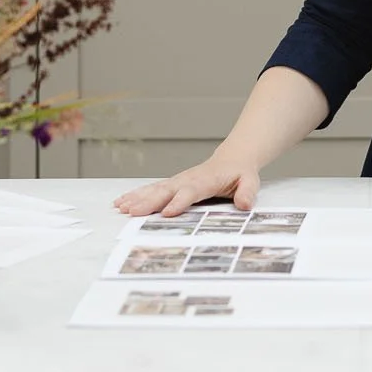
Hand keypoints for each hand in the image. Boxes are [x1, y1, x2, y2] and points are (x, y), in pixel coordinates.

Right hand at [112, 155, 260, 217]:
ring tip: (121, 207)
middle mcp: (188, 179)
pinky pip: (152, 189)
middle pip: (166, 190)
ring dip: (138, 198)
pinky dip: (136, 195)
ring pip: (155, 189)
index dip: (179, 201)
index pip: (191, 191)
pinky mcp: (172, 185)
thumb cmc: (240, 173)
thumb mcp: (250, 181)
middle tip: (132, 212)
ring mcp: (177, 181)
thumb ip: (248, 192)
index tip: (167, 212)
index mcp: (206, 180)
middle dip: (149, 202)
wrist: (232, 159)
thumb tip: (245, 204)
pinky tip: (122, 202)